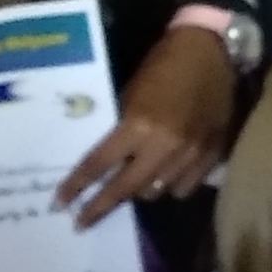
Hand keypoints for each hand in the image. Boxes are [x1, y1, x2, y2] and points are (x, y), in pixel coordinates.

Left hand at [57, 25, 238, 224]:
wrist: (213, 50)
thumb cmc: (165, 63)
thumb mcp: (133, 91)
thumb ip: (123, 127)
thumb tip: (108, 158)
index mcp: (139, 124)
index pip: (98, 164)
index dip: (76, 186)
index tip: (59, 204)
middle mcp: (163, 146)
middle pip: (125, 189)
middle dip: (99, 206)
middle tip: (81, 221)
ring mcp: (190, 154)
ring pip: (155, 192)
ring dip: (138, 191)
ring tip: (130, 185)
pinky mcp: (211, 155)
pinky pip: (184, 188)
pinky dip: (171, 187)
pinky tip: (166, 177)